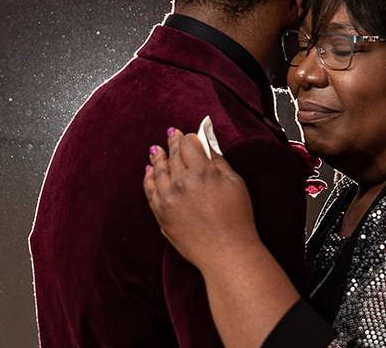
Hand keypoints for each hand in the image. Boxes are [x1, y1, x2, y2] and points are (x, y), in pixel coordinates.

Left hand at [144, 127, 258, 270]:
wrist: (225, 252)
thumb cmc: (237, 218)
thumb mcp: (235, 183)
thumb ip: (219, 160)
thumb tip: (207, 143)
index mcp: (202, 172)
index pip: (189, 145)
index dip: (188, 137)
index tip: (187, 134)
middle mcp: (181, 183)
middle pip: (173, 155)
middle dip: (172, 143)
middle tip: (171, 133)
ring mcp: (168, 199)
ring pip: (158, 171)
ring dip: (157, 158)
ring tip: (156, 150)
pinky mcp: (161, 214)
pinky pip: (150, 191)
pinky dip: (148, 179)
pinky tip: (149, 172)